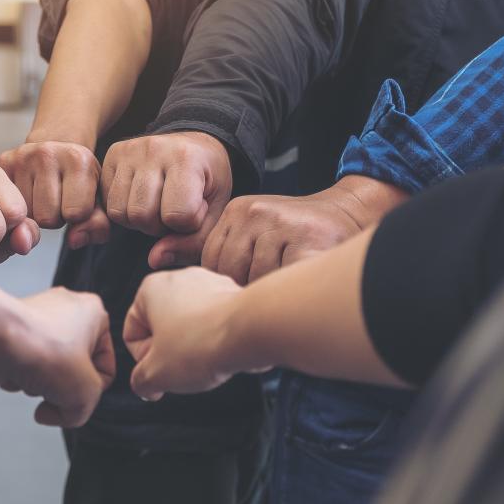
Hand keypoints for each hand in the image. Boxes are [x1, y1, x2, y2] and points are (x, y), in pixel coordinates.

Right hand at [0, 140, 110, 248]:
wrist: (56, 152)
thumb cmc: (78, 180)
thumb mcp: (97, 201)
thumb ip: (97, 226)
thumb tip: (74, 241)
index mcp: (78, 159)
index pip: (75, 214)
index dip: (76, 217)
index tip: (75, 201)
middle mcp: (48, 153)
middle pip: (46, 218)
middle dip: (54, 217)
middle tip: (56, 199)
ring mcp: (22, 156)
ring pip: (26, 216)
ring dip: (35, 214)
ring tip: (42, 196)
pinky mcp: (3, 162)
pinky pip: (7, 207)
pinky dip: (18, 207)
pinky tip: (28, 194)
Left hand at [0, 287, 114, 427]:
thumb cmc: (43, 352)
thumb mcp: (85, 394)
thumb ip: (84, 410)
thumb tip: (60, 413)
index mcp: (93, 313)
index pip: (105, 368)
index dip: (92, 391)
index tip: (78, 395)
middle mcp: (63, 309)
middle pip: (72, 370)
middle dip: (60, 387)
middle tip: (52, 385)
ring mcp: (34, 318)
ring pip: (46, 369)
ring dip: (37, 385)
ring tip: (29, 378)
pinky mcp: (9, 330)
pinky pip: (21, 364)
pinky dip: (16, 377)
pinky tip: (11, 374)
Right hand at [101, 132, 231, 268]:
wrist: (195, 145)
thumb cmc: (208, 182)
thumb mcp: (215, 212)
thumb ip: (192, 243)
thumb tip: (154, 260)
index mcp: (186, 159)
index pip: (176, 215)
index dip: (187, 224)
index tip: (196, 210)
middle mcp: (154, 149)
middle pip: (141, 215)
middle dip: (158, 226)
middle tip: (172, 212)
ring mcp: (129, 150)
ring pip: (119, 212)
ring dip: (138, 220)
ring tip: (156, 206)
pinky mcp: (111, 155)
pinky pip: (106, 202)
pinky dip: (123, 209)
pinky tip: (140, 199)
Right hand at [124, 267, 255, 400]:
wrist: (249, 331)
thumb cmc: (199, 345)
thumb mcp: (155, 375)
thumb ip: (140, 381)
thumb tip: (145, 385)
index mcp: (151, 289)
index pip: (132, 333)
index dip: (143, 359)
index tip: (160, 369)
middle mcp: (180, 278)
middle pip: (162, 328)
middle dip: (170, 353)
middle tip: (182, 368)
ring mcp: (209, 283)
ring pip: (190, 325)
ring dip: (193, 347)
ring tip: (205, 361)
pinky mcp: (234, 294)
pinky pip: (215, 323)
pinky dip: (216, 340)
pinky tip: (223, 353)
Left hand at [202, 177, 408, 284]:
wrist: (350, 214)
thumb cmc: (293, 235)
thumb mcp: (245, 235)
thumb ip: (197, 247)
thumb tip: (153, 259)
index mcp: (236, 211)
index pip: (211, 264)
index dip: (232, 283)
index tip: (255, 277)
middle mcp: (255, 212)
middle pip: (230, 274)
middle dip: (250, 290)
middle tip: (274, 281)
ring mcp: (281, 223)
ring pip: (257, 282)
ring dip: (273, 293)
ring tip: (289, 280)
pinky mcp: (307, 238)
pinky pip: (284, 283)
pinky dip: (292, 291)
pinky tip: (300, 282)